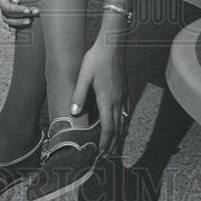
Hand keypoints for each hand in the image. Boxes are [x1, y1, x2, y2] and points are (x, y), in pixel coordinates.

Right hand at [0, 0, 38, 29]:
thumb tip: (14, 1)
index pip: (6, 7)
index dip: (18, 10)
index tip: (29, 10)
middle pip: (7, 15)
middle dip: (21, 17)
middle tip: (34, 14)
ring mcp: (6, 2)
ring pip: (9, 19)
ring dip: (20, 22)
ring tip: (31, 21)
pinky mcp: (13, 4)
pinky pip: (13, 18)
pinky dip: (19, 23)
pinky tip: (27, 25)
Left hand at [70, 38, 127, 156]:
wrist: (112, 45)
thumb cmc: (96, 59)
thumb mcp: (84, 76)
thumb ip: (79, 95)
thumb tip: (74, 113)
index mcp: (107, 100)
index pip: (108, 127)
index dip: (105, 142)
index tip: (102, 153)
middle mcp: (117, 100)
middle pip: (117, 128)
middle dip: (113, 143)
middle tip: (108, 155)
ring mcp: (123, 95)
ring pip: (123, 120)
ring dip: (119, 135)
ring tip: (115, 145)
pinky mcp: (124, 90)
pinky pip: (126, 111)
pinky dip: (124, 122)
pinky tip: (122, 123)